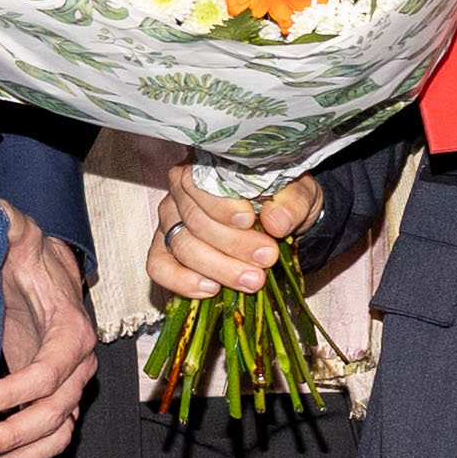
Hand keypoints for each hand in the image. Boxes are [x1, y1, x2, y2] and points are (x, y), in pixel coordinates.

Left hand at [0, 203, 100, 457]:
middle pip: (57, 411)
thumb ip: (6, 223)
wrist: (34, 269)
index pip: (53, 370)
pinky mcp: (51, 401)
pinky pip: (50, 441)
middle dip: (15, 433)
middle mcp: (78, 363)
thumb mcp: (14, 231)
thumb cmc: (21, 253)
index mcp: (71, 328)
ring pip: (59, 434)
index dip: (15, 391)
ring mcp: (68, 386)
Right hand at [145, 171, 320, 302]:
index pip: (200, 186)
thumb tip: (276, 221)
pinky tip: (212, 289)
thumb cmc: (282, 199)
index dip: (223, 207)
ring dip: (218, 267)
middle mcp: (181, 193)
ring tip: (252, 280)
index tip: (250, 221)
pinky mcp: (165, 249)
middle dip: (233, 245)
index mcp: (206, 168)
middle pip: (195, 222)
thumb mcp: (297, 193)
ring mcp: (170, 222)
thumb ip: (290, 202)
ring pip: (182, 246)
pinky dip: (182, 281)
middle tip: (265, 258)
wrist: (280, 220)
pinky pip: (159, 267)